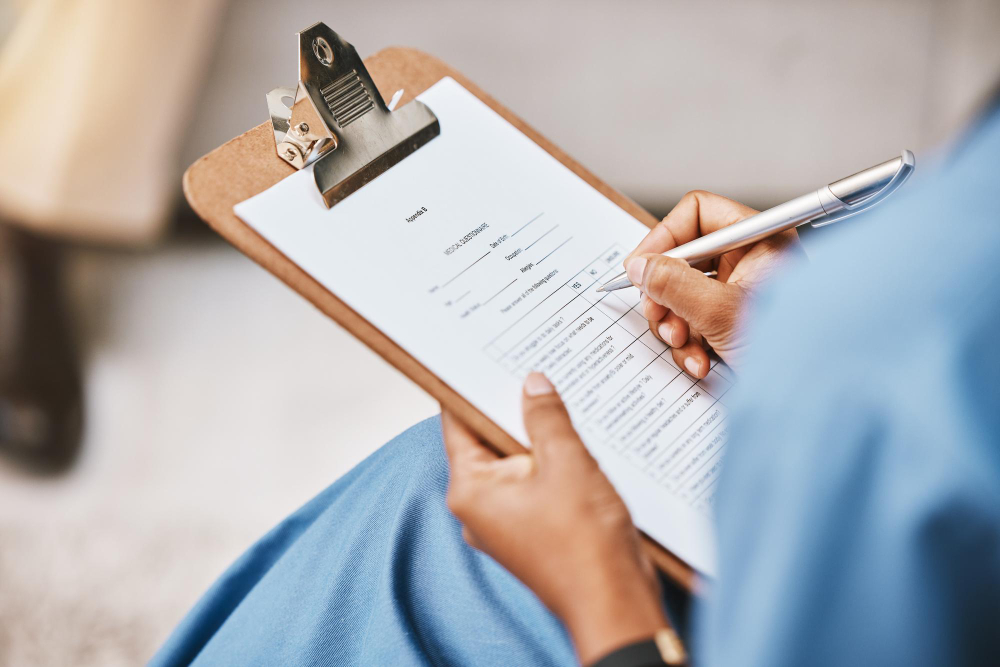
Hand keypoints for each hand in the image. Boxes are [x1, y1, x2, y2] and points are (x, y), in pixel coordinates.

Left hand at [442, 373, 667, 664]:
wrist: (615, 602)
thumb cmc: (584, 544)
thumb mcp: (566, 462)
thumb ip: (545, 417)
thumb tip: (533, 384)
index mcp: (471, 489)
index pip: (458, 423)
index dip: (470, 387)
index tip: (479, 356)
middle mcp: (479, 507)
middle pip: (487, 440)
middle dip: (512, 408)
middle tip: (531, 368)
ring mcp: (505, 520)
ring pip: (515, 460)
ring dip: (537, 435)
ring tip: (561, 400)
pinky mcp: (532, 528)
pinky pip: (534, 482)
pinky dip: (550, 460)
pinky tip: (576, 440)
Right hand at [625, 190, 802, 376]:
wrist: (813, 399)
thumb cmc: (792, 351)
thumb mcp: (720, 313)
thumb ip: (673, 284)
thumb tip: (640, 266)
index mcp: (759, 240)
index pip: (698, 214)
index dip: (664, 238)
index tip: (640, 267)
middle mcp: (751, 262)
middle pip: (685, 258)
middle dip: (666, 292)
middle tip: (658, 313)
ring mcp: (742, 294)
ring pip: (684, 294)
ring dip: (675, 324)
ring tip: (685, 344)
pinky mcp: (734, 323)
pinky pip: (695, 322)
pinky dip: (690, 344)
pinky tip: (701, 362)